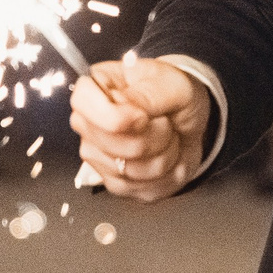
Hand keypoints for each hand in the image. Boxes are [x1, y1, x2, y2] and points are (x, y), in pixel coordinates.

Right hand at [70, 54, 211, 201]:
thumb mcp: (174, 85)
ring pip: (130, 170)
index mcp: (98, 86)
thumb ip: (149, 95)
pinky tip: (165, 155)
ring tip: (168, 136)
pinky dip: (166, 174)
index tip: (143, 117)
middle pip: (111, 143)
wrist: (191, 123)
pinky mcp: (114, 182)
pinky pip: (140, 188)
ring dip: (164, 154)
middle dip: (154, 135)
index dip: (115, 117)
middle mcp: (89, 122)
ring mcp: (98, 155)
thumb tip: (124, 114)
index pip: (81, 102)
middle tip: (166, 121)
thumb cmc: (177, 97)